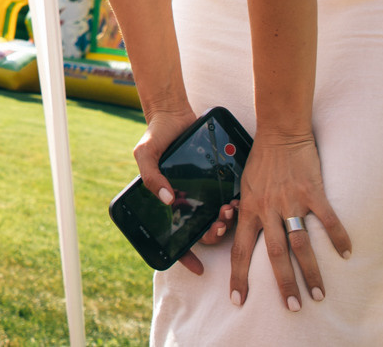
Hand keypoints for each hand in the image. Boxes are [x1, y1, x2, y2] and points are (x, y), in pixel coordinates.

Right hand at [132, 104, 234, 276]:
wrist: (174, 113)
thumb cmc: (156, 136)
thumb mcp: (145, 154)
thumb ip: (151, 176)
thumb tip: (168, 199)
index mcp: (166, 200)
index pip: (174, 236)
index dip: (185, 255)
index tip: (198, 268)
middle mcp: (184, 200)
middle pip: (199, 231)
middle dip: (212, 235)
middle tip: (220, 226)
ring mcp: (200, 191)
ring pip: (214, 218)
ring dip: (224, 222)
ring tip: (230, 211)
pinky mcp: (214, 180)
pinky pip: (224, 198)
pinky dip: (232, 204)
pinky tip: (237, 200)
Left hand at [229, 131, 350, 311]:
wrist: (280, 131)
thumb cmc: (260, 159)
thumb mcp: (243, 186)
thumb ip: (245, 211)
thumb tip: (237, 232)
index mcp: (248, 209)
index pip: (240, 250)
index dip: (239, 276)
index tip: (239, 299)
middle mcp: (268, 208)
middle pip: (275, 254)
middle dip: (283, 284)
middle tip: (292, 307)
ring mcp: (291, 201)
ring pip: (301, 244)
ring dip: (311, 271)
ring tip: (318, 294)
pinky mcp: (312, 191)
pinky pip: (327, 219)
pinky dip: (338, 237)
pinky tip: (346, 254)